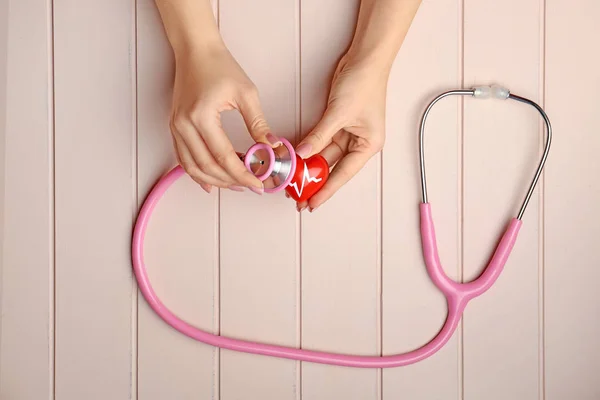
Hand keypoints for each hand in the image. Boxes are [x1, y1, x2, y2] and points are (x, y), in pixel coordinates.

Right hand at [169, 45, 278, 193]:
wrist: (196, 51)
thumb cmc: (218, 66)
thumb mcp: (246, 93)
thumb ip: (258, 124)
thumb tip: (272, 147)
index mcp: (201, 116)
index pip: (224, 157)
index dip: (243, 174)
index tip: (259, 184)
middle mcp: (184, 125)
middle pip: (207, 167)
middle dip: (231, 181)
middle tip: (252, 186)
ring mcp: (176, 128)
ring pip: (193, 168)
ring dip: (216, 180)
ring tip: (236, 184)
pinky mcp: (175, 128)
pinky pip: (184, 159)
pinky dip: (198, 173)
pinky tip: (213, 181)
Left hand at [292, 53, 387, 210]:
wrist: (365, 59)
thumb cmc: (365, 83)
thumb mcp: (340, 113)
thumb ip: (319, 136)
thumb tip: (302, 154)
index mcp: (368, 145)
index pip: (343, 174)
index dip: (326, 190)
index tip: (312, 203)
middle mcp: (358, 143)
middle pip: (333, 169)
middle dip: (314, 182)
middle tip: (297, 197)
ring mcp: (347, 134)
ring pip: (324, 157)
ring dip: (309, 168)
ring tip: (293, 182)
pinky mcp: (336, 124)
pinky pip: (320, 142)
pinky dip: (308, 150)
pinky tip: (296, 160)